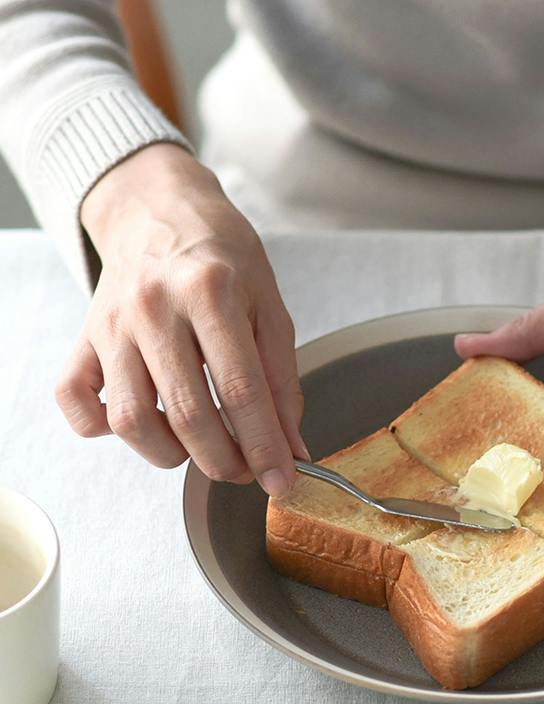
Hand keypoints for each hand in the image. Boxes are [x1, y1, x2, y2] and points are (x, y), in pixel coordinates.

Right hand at [57, 143, 306, 494]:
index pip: (241, 391)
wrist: (158, 209)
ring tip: (200, 449)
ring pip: (131, 419)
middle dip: (224, 461)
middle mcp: (154, 308)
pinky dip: (101, 428)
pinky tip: (143, 425)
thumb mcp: (270, 308)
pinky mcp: (83, 337)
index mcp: (210, 293)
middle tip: (246, 471)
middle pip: (187, 414)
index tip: (282, 481)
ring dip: (171, 454)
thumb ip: (283, 382)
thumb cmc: (223, 259)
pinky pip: (76, 400)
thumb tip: (293, 449)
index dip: (264, 447)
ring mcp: (111, 324)